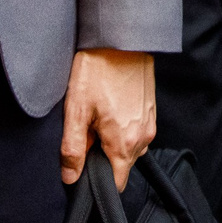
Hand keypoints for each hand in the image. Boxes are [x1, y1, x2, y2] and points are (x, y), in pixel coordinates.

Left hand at [61, 48, 154, 189]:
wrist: (121, 38)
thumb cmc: (97, 71)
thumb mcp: (76, 110)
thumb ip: (72, 149)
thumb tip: (70, 177)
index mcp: (123, 143)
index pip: (116, 184)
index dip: (97, 182)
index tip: (84, 167)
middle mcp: (142, 138)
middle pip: (120, 166)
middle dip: (101, 157)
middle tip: (86, 131)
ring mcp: (149, 124)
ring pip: (128, 149)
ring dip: (112, 142)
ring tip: (97, 117)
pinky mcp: (151, 111)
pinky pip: (136, 133)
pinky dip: (122, 129)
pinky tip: (109, 109)